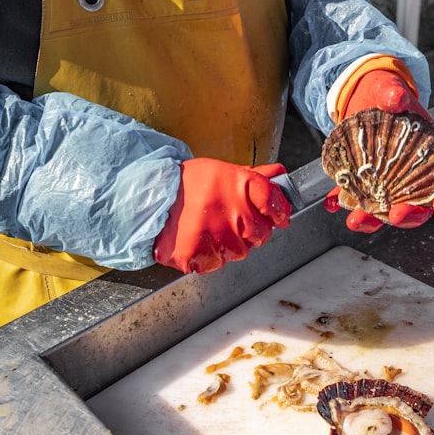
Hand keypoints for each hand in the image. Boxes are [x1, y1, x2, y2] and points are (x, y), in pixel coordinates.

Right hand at [154, 159, 290, 273]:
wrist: (153, 195)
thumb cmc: (190, 184)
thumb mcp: (225, 171)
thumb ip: (256, 176)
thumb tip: (280, 175)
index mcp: (241, 185)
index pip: (274, 202)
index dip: (279, 212)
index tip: (279, 217)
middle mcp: (233, 211)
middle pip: (262, 234)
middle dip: (251, 230)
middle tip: (230, 220)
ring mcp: (216, 236)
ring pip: (241, 252)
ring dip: (230, 244)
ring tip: (210, 227)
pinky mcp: (198, 254)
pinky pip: (217, 263)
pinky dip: (210, 256)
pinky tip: (200, 239)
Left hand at [326, 68, 433, 232]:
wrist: (359, 96)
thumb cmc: (385, 95)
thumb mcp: (391, 88)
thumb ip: (395, 92)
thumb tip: (395, 98)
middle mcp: (413, 173)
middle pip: (420, 204)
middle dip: (410, 216)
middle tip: (396, 215)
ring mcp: (387, 182)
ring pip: (386, 210)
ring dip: (372, 220)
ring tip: (356, 219)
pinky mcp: (363, 183)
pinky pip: (356, 200)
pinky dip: (344, 204)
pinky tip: (332, 204)